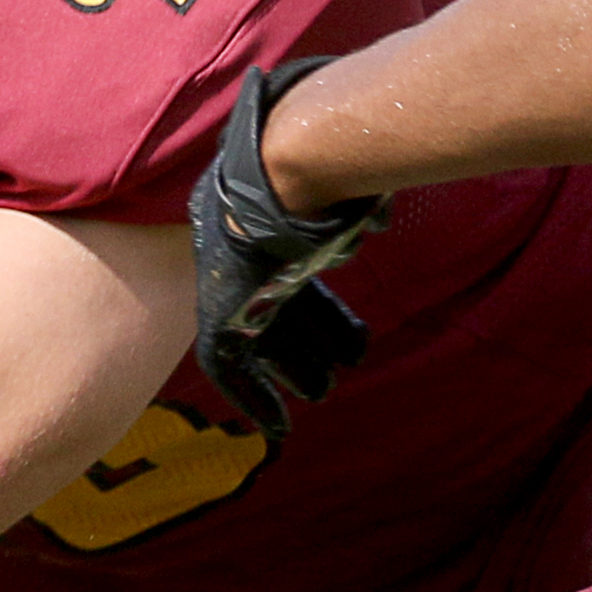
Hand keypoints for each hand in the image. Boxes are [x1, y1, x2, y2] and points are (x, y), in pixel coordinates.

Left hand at [188, 62, 381, 434]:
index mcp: (272, 228)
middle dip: (307, 345)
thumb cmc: (324, 167)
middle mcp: (246, 257)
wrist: (280, 165)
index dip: (326, 317)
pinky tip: (277, 426)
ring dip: (291, 370)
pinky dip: (254, 399)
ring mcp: (228, 284)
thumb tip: (375, 217)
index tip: (353, 345)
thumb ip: (360, 207)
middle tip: (331, 377)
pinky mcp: (215, 312)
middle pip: (280, 311)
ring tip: (321, 392)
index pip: (299, 279)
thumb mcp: (348, 190)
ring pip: (261, 342)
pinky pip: (230, 368)